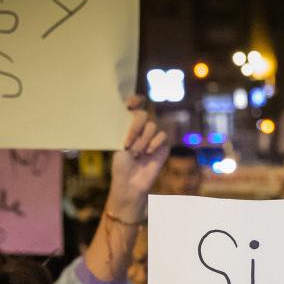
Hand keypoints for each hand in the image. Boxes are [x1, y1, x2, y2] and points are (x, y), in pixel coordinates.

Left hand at [107, 97, 169, 217]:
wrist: (130, 183)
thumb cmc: (121, 165)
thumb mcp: (119, 143)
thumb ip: (128, 128)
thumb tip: (132, 113)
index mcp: (129, 125)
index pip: (136, 105)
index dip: (135, 100)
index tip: (129, 106)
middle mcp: (142, 128)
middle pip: (144, 114)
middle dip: (135, 127)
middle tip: (128, 143)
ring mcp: (154, 136)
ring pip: (153, 125)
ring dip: (143, 139)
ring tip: (137, 153)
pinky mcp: (164, 145)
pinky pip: (163, 135)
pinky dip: (154, 143)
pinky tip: (148, 153)